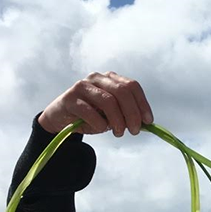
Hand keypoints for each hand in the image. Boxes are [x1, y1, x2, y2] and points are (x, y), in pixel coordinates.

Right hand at [38, 72, 153, 136]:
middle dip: (132, 114)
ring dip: (118, 121)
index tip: (148, 121)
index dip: (143, 104)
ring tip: (119, 133)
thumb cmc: (92, 116)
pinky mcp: (70, 98)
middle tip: (134, 131)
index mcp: (110, 79)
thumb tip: (146, 123)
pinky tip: (101, 129)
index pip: (132, 86)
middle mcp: (97, 78)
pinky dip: (100, 124)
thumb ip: (128, 115)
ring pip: (108, 101)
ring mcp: (82, 86)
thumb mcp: (113, 114)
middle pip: (122, 92)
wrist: (62, 118)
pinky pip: (90, 112)